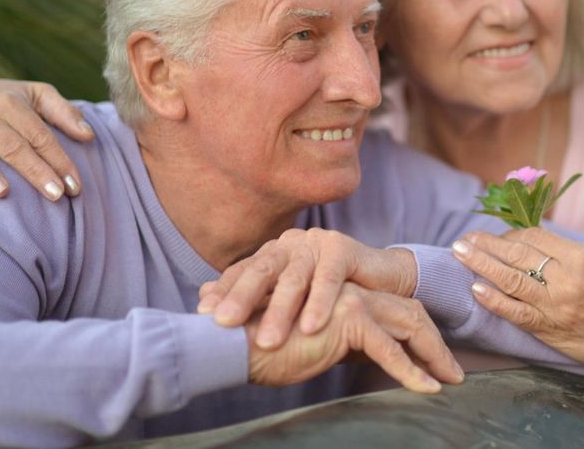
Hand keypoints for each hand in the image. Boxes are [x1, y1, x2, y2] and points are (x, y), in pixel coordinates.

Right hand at [0, 78, 92, 210]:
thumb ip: (65, 113)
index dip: (59, 160)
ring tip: (4, 193)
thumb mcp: (40, 95)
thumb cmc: (15, 100)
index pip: (39, 136)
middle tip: (56, 194)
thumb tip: (89, 135)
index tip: (75, 185)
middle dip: (36, 172)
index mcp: (10, 104)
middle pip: (13, 148)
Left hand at [198, 228, 417, 347]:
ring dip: (280, 311)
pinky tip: (312, 327)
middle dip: (242, 298)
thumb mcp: (290, 299)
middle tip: (224, 324)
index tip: (204, 316)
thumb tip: (205, 308)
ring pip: (294, 278)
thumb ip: (256, 300)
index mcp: (272, 254)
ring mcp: (317, 243)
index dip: (222, 291)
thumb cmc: (328, 295)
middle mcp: (290, 244)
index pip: (241, 271)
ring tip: (269, 341)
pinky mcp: (344, 249)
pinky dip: (320, 304)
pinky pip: (330, 279)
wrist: (379, 282)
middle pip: (262, 271)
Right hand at [247, 282, 462, 392]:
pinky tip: (428, 388)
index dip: (417, 334)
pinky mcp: (349, 322)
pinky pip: (390, 350)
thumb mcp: (311, 343)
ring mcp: (353, 303)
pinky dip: (412, 371)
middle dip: (434, 343)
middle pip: (409, 313)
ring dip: (433, 355)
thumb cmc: (263, 347)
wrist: (234, 343)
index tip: (434, 362)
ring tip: (449, 379)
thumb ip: (337, 341)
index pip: (392, 309)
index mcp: (344, 294)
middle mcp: (352, 292)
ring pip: (408, 326)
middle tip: (453, 371)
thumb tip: (362, 357)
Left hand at [451, 228, 583, 374]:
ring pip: (510, 280)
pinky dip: (494, 300)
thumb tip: (532, 240)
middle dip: (486, 244)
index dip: (510, 234)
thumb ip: (567, 252)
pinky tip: (475, 288)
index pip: (533, 237)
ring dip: (480, 264)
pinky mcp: (550, 330)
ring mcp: (556, 306)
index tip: (498, 236)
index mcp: (581, 257)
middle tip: (465, 238)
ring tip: (460, 252)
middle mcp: (566, 280)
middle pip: (517, 255)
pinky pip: (516, 313)